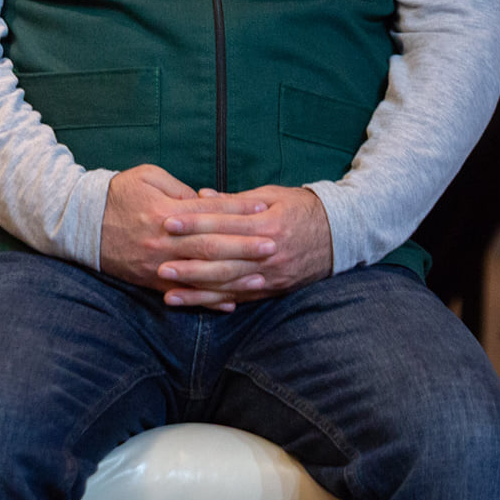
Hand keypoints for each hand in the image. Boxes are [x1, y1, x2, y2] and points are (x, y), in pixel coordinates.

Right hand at [99, 164, 272, 308]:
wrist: (79, 222)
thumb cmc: (118, 192)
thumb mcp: (149, 176)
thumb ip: (180, 189)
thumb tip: (208, 201)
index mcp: (165, 211)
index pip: (210, 212)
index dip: (238, 212)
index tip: (264, 210)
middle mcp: (163, 241)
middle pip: (212, 245)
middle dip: (245, 247)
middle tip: (274, 245)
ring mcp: (157, 265)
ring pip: (201, 274)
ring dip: (233, 278)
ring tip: (262, 278)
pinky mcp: (150, 281)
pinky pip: (184, 294)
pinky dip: (207, 300)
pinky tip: (230, 304)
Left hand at [156, 185, 334, 307]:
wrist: (341, 235)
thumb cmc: (302, 208)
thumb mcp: (272, 195)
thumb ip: (236, 200)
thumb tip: (201, 196)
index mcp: (267, 223)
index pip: (224, 223)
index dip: (194, 223)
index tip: (168, 222)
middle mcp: (268, 252)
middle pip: (222, 257)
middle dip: (188, 261)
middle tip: (159, 262)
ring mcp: (271, 274)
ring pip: (228, 284)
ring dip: (196, 289)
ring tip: (168, 290)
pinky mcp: (273, 289)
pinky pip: (240, 297)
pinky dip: (216, 302)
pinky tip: (194, 303)